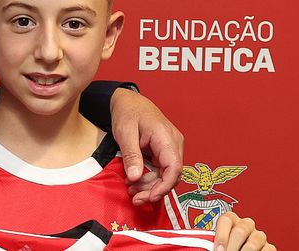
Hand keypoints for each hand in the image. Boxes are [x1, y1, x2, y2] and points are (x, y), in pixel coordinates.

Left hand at [110, 88, 183, 203]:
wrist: (127, 100)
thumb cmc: (128, 111)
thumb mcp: (125, 132)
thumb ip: (131, 155)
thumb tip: (136, 177)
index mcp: (167, 137)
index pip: (174, 168)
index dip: (164, 186)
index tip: (150, 196)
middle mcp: (173, 144)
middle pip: (170, 175)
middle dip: (153, 189)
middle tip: (135, 197)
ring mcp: (170, 147)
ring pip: (165, 174)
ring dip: (150, 185)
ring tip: (131, 190)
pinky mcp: (163, 151)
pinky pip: (160, 169)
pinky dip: (149, 177)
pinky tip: (135, 181)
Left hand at [214, 211, 275, 250]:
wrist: (238, 250)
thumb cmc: (227, 247)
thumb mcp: (221, 243)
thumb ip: (216, 242)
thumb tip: (213, 248)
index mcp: (232, 220)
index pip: (226, 219)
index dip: (222, 235)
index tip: (219, 249)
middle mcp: (246, 225)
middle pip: (240, 231)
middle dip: (232, 246)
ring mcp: (258, 235)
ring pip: (254, 242)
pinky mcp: (269, 247)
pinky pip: (267, 249)